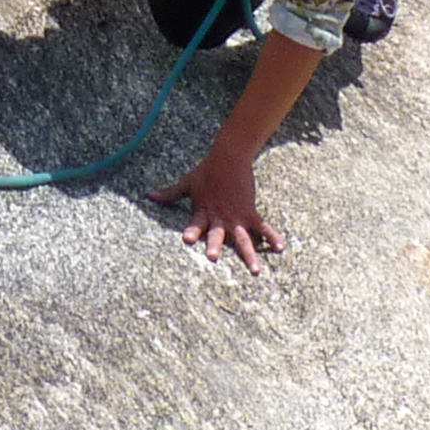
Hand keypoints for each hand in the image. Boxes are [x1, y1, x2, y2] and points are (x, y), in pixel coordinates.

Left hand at [151, 145, 282, 274]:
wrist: (229, 157)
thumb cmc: (206, 171)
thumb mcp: (187, 183)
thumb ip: (169, 194)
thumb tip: (148, 196)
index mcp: (203, 212)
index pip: (195, 225)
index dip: (191, 232)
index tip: (186, 240)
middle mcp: (220, 218)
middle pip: (216, 235)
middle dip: (214, 246)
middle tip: (212, 258)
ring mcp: (236, 216)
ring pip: (243, 240)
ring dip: (249, 255)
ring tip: (256, 271)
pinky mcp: (250, 212)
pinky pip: (263, 227)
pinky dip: (272, 237)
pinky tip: (280, 248)